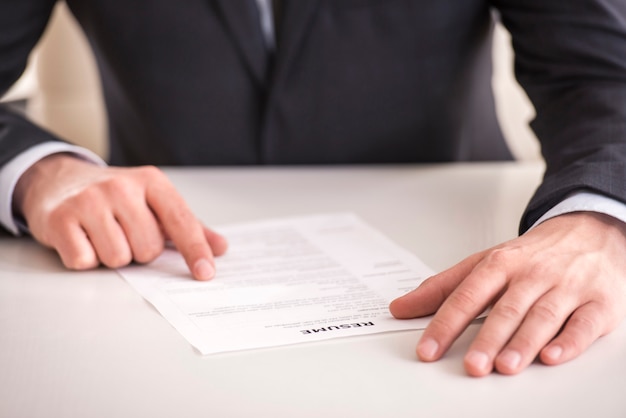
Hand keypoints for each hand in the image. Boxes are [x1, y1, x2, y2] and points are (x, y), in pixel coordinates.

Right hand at [14, 154, 227, 278]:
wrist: (59, 180)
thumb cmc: (114, 197)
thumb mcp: (154, 202)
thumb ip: (188, 226)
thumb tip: (220, 248)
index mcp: (151, 182)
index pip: (181, 221)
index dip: (195, 250)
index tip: (205, 273)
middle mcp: (121, 187)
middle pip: (148, 249)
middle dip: (140, 252)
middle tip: (126, 234)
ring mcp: (88, 201)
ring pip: (118, 258)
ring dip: (113, 257)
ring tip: (103, 235)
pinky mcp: (60, 219)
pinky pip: (85, 261)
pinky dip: (86, 259)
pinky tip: (83, 238)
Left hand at [389, 212, 625, 375]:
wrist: (588, 231)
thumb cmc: (530, 254)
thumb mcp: (483, 262)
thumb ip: (442, 288)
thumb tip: (400, 308)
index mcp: (500, 264)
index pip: (467, 295)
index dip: (446, 323)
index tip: (428, 349)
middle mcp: (532, 275)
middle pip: (507, 309)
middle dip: (488, 339)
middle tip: (472, 366)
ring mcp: (566, 288)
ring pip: (543, 317)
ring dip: (524, 343)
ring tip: (505, 365)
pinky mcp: (598, 303)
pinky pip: (584, 323)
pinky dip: (569, 341)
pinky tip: (552, 356)